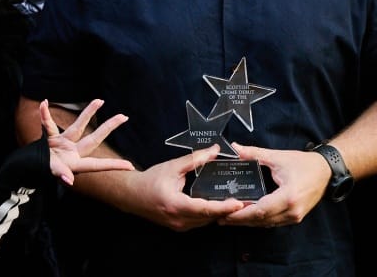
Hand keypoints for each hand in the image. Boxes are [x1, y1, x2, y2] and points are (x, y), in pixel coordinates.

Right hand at [40, 99, 133, 184]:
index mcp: (74, 164)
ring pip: (78, 126)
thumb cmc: (34, 173)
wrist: (21, 170)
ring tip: (99, 100)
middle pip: (94, 138)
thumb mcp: (49, 172)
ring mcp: (62, 145)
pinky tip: (44, 104)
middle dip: (108, 127)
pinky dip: (45, 115)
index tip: (131, 167)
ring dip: (87, 113)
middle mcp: (71, 153)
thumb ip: (60, 173)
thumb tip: (69, 180)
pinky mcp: (51, 140)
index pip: (98, 165)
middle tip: (124, 116)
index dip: (113, 166)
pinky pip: (48, 125)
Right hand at [119, 145, 243, 230]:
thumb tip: (215, 150)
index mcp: (176, 205)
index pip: (205, 209)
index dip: (223, 207)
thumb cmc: (150, 180)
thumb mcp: (173, 167)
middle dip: (227, 211)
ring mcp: (178, 226)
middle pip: (208, 218)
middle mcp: (179, 220)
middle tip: (245, 201)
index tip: (238, 203)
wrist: (131, 195)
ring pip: (204, 222)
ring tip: (236, 203)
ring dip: (219, 214)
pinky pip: (198, 222)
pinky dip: (209, 215)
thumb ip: (195, 160)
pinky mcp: (178, 227)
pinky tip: (219, 206)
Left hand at [217, 144, 329, 227]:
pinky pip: (274, 222)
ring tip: (231, 218)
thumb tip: (236, 149)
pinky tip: (248, 216)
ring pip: (266, 224)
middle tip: (221, 218)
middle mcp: (292, 210)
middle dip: (240, 220)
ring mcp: (294, 216)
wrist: (326, 171)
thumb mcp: (278, 157)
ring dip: (249, 222)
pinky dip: (260, 220)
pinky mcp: (295, 217)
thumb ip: (255, 154)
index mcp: (288, 196)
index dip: (241, 214)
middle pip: (261, 220)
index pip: (260, 210)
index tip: (226, 214)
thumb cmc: (305, 164)